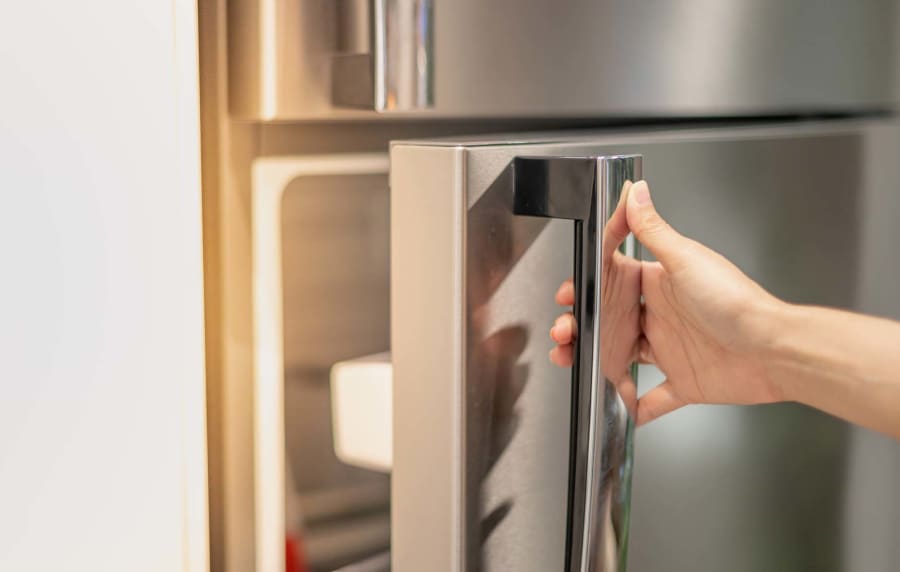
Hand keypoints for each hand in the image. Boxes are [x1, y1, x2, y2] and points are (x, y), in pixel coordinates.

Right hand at [550, 181, 785, 424]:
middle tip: (564, 331)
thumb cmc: (735, 302)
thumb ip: (653, 230)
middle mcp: (662, 316)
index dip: (586, 287)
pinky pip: (654, 398)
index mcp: (660, 285)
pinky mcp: (684, 382)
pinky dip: (636, 406)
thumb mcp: (685, 260)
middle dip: (580, 326)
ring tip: (572, 362)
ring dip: (593, 360)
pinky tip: (619, 408)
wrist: (772, 350)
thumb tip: (636, 193)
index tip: (567, 292)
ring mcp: (670, 350)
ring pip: (619, 356)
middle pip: (609, 321)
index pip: (613, 282)